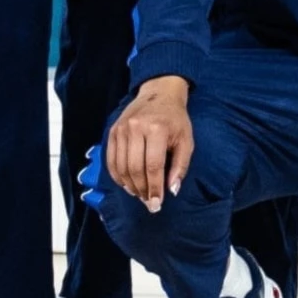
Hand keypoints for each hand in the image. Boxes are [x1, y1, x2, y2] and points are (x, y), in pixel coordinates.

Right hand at [106, 74, 195, 209]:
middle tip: (148, 202)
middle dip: (141, 190)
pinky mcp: (113, 131)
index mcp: (157, 129)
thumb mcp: (186, 140)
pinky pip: (111, 160)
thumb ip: (180, 166)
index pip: (153, 166)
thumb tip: (171, 190)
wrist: (159, 94)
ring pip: (120, 166)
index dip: (154, 188)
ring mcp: (121, 129)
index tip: (157, 204)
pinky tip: (127, 184)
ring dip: (129, 185)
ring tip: (139, 194)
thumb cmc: (175, 120)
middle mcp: (136, 128)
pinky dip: (117, 176)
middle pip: (134, 168)